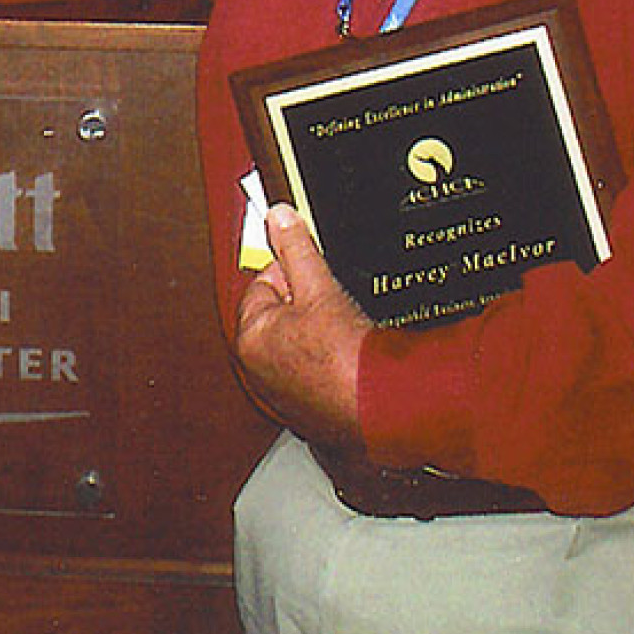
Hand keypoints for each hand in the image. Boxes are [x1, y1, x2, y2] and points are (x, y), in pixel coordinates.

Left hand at [232, 206, 371, 448]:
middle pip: (277, 318)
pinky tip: (347, 363)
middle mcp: (256, 373)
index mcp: (249, 338)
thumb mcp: (320, 287)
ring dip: (315, 338)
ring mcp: (281, 398)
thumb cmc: (348, 358)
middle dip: (302, 307)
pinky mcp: (307, 415)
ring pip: (294, 349)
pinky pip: (311, 378)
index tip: (316, 277)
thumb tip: (280, 218)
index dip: (293, 274)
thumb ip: (296, 247)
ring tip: (343, 335)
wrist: (384, 409)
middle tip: (333, 307)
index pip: (261, 285)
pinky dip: (326, 369)